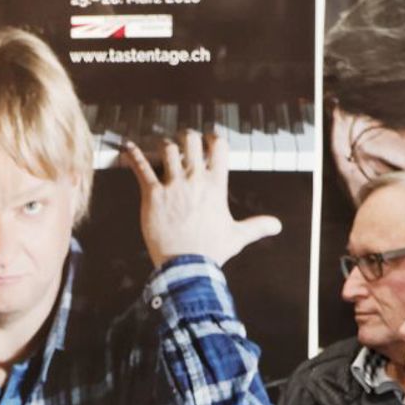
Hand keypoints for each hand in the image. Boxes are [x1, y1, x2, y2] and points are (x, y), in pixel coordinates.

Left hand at [126, 128, 281, 268]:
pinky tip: (127, 148)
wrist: (186, 266)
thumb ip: (257, 226)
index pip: (218, 147)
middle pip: (191, 141)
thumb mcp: (238, 236)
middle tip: (184, 141)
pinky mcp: (152, 195)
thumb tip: (277, 226)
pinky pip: (141, 169)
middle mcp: (194, 180)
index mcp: (215, 185)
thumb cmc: (212, 251)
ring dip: (164, 146)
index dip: (213, 138)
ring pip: (167, 150)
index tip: (209, 138)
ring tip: (163, 148)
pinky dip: (133, 156)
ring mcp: (172, 185)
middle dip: (187, 137)